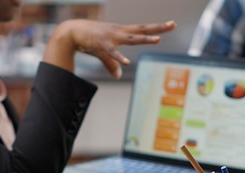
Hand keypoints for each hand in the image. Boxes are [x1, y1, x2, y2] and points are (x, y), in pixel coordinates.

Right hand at [43, 19, 175, 78]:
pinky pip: (112, 53)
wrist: (71, 31)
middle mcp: (119, 32)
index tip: (171, 24)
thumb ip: (112, 64)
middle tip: (173, 24)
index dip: (157, 27)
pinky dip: (119, 58)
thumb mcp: (103, 52)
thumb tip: (118, 76)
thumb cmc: (88, 39)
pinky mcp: (101, 44)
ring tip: (157, 39)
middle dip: (158, 28)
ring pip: (131, 38)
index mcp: (121, 32)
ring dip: (144, 39)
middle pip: (142, 29)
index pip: (142, 29)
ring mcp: (111, 37)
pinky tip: (126, 62)